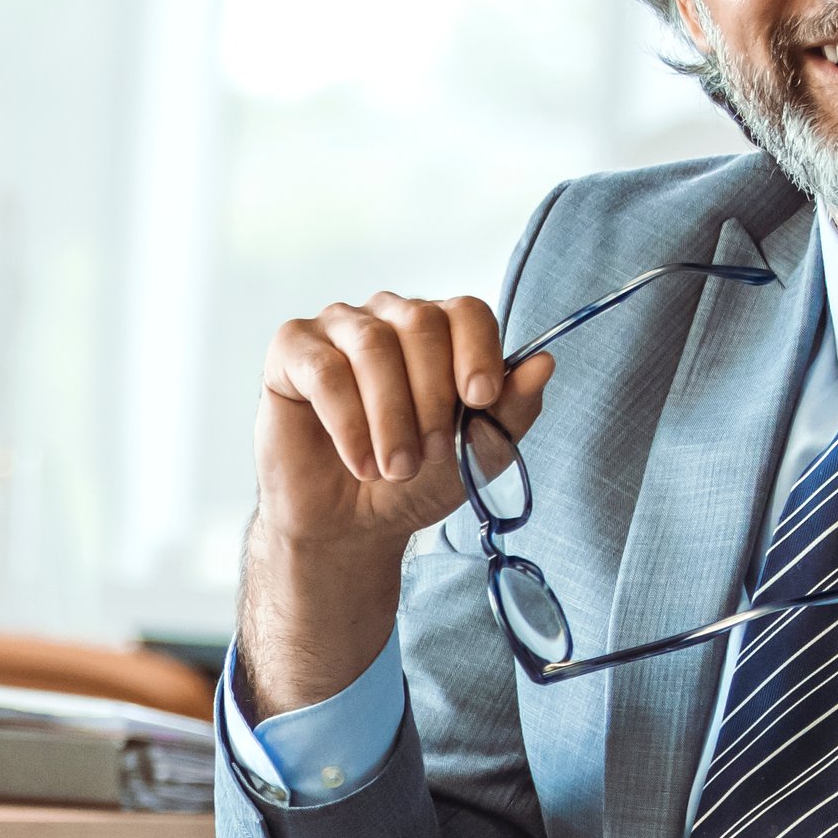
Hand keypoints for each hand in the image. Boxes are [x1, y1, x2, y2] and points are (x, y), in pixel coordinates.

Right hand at [242, 293, 549, 712]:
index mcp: (439, 331)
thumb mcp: (475, 454)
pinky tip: (358, 461)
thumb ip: (511, 410)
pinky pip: (324, 369)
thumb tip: (545, 363)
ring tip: (393, 468)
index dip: (476, 351)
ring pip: (372, 346)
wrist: (349, 526)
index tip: (478, 400)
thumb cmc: (412, 482)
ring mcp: (338, 328)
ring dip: (390, 416)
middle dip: (430, 396)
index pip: (466, 311)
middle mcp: (389, 317)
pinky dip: (348, 421)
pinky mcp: (292, 351)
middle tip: (429, 454)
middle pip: (420, 324)